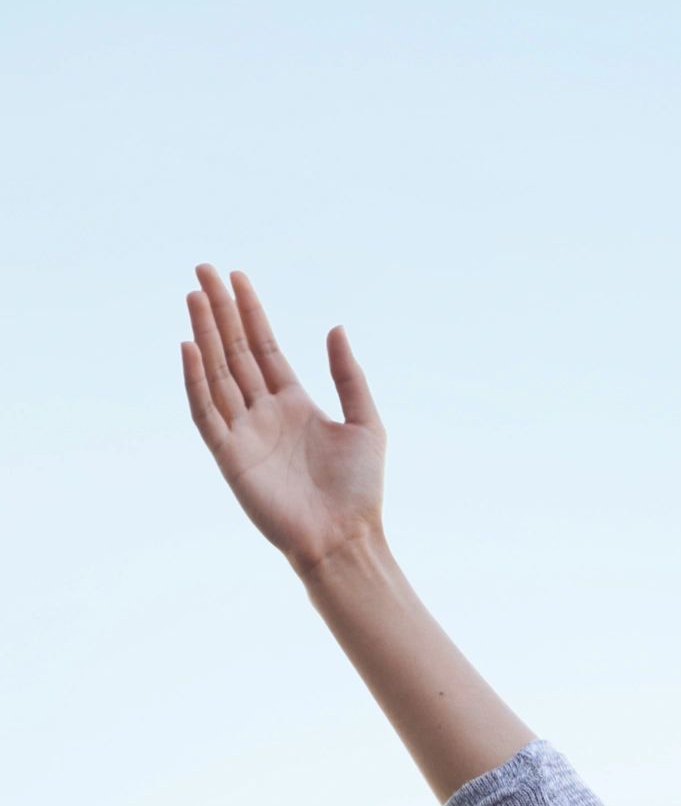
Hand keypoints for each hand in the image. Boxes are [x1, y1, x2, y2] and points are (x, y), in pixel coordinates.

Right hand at [181, 264, 386, 574]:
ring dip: (204, 334)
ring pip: (216, 373)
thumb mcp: (365, 421)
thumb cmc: (359, 487)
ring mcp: (243, 432)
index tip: (236, 277)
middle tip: (201, 270)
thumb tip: (335, 327)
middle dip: (220, 311)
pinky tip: (189, 347)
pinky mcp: (229, 455)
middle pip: (234, 351)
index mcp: (293, 401)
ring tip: (194, 296)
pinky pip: (206, 412)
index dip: (250, 312)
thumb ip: (348, 375)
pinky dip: (195, 380)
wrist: (346, 535)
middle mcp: (263, 412)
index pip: (263, 347)